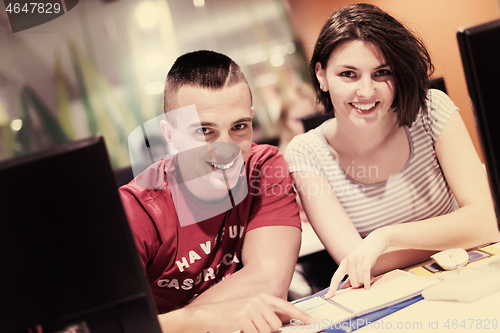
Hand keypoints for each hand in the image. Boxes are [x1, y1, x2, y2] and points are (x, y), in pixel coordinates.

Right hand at [162, 293, 313, 332]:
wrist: (207, 316)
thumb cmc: (229, 316)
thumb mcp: (249, 311)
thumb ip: (266, 316)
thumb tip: (281, 325)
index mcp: (262, 298)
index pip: (286, 307)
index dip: (301, 316)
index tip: (312, 323)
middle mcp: (258, 301)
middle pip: (276, 326)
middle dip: (268, 332)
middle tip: (252, 328)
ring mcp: (251, 310)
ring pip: (267, 332)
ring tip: (244, 328)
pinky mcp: (243, 319)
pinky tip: (239, 329)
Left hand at [325, 228, 389, 297]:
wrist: (376, 240)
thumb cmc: (366, 255)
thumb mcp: (357, 265)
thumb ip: (350, 276)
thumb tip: (343, 288)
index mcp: (344, 263)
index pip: (336, 277)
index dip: (332, 288)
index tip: (327, 297)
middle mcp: (348, 260)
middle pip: (352, 282)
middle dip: (360, 285)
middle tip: (366, 282)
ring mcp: (357, 258)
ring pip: (359, 279)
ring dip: (365, 282)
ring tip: (370, 278)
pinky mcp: (366, 258)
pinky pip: (365, 273)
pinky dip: (366, 282)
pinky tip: (368, 286)